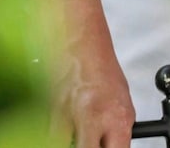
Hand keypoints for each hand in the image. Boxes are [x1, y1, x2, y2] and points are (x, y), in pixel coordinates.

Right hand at [33, 0, 135, 147]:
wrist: (79, 33)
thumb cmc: (100, 61)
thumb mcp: (119, 97)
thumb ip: (115, 126)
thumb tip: (113, 144)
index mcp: (119, 116)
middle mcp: (96, 118)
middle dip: (88, 147)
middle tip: (88, 140)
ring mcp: (72, 116)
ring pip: (66, 147)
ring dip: (71, 142)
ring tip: (76, 131)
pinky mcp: (51, 110)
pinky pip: (50, 136)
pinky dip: (56, 134)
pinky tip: (63, 124)